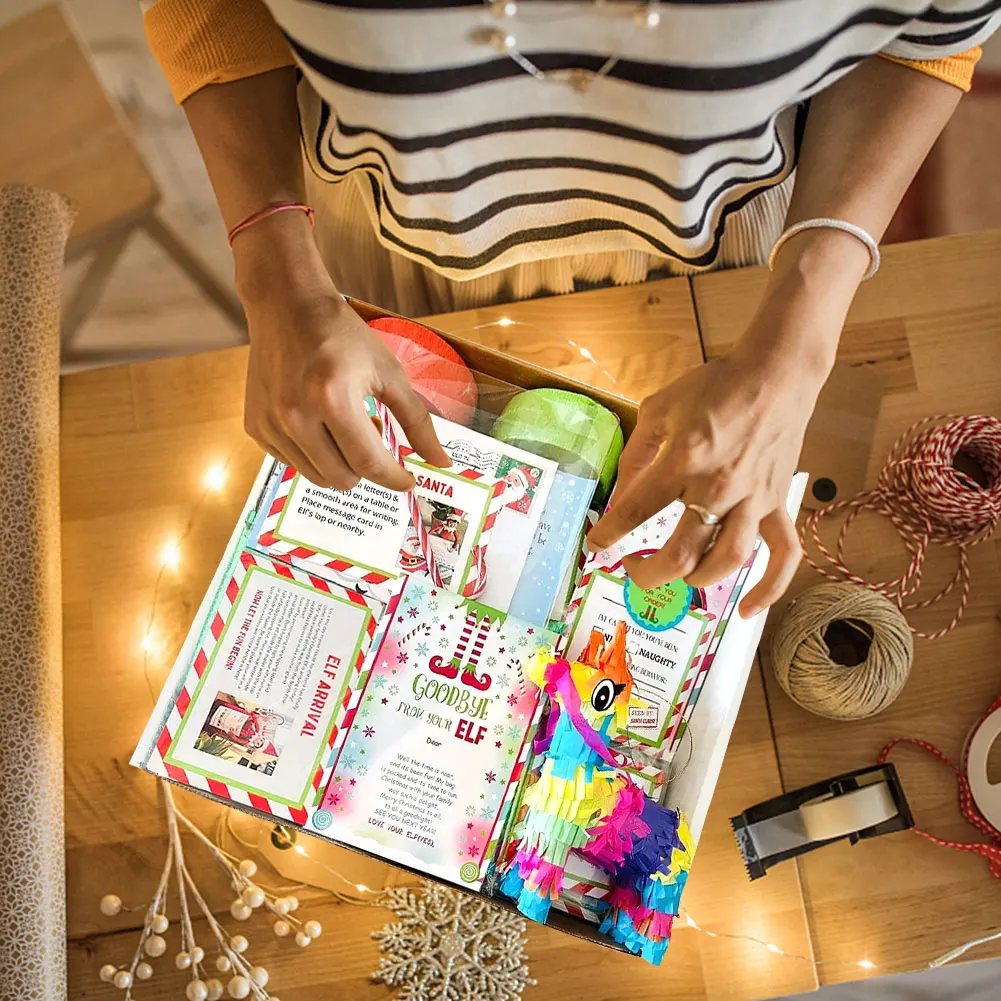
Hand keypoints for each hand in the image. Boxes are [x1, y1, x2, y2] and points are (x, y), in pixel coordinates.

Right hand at [234, 213, 449, 489]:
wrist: (286, 305)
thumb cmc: (342, 335)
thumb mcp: (388, 372)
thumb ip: (418, 420)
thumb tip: (441, 462)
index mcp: (333, 397)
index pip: (368, 462)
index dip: (394, 478)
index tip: (409, 481)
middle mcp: (295, 414)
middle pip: (343, 477)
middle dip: (367, 468)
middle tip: (373, 437)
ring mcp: (270, 423)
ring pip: (318, 477)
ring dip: (341, 463)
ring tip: (347, 428)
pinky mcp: (255, 426)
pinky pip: (294, 463)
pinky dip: (314, 454)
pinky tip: (320, 424)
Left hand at [588, 331, 825, 616]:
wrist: (777, 372)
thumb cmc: (716, 385)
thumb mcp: (660, 408)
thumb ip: (636, 452)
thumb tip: (620, 491)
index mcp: (683, 460)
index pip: (636, 511)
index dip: (609, 534)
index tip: (596, 546)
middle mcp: (718, 487)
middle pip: (681, 553)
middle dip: (649, 573)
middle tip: (634, 570)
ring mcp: (753, 499)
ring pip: (726, 561)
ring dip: (695, 579)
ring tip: (676, 576)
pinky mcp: (777, 504)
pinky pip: (782, 555)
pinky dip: (768, 588)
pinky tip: (747, 610)